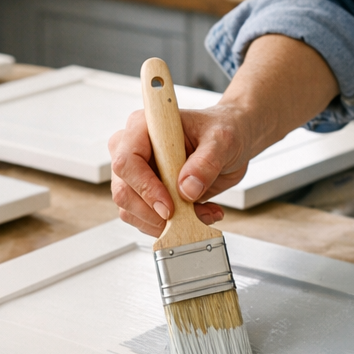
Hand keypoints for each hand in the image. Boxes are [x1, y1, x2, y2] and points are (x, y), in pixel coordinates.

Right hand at [109, 104, 251, 236]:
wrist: (231, 143)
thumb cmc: (221, 130)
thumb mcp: (222, 141)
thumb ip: (205, 163)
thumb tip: (187, 189)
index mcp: (143, 127)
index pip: (127, 161)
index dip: (145, 187)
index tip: (169, 207)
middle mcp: (134, 150)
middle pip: (123, 191)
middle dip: (153, 213)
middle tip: (184, 218)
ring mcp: (138, 175)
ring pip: (131, 210)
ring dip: (164, 223)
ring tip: (202, 213)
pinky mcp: (147, 194)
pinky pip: (146, 219)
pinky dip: (171, 226)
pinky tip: (199, 214)